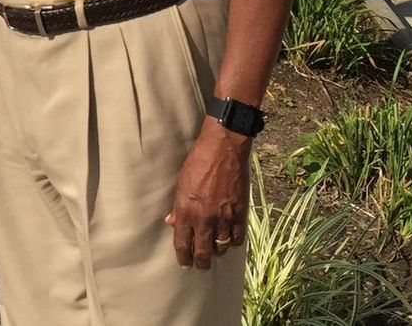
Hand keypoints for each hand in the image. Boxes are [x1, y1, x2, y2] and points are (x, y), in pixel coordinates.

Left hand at [165, 117, 250, 269]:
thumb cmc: (199, 161)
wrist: (224, 148)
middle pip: (202, 253)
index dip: (183, 257)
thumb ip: (177, 206)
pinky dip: (233, 242)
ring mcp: (223, 218)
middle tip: (200, 264)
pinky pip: (237, 239)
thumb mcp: (181, 182)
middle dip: (200, 262)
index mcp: (186, 211)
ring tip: (215, 249)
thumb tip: (171, 222)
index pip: (182, 244)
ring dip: (217, 251)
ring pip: (220, 249)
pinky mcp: (240, 214)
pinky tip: (229, 238)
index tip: (184, 263)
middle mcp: (204, 219)